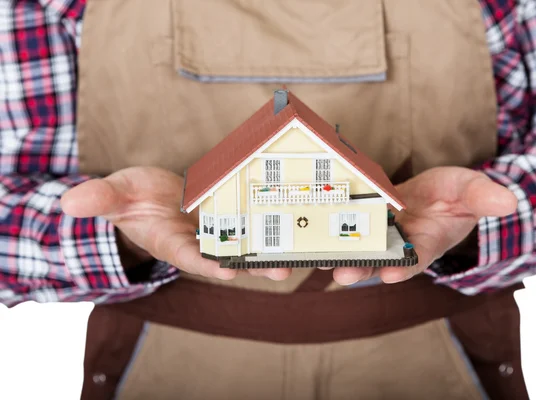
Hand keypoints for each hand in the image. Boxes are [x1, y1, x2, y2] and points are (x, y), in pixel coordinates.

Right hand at [60, 167, 290, 280]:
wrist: (147, 195)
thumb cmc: (129, 198)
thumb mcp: (113, 194)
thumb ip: (99, 198)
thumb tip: (68, 202)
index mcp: (171, 242)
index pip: (189, 256)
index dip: (207, 263)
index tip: (227, 269)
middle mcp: (199, 240)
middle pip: (229, 256)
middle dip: (254, 265)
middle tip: (281, 269)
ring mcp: (217, 229)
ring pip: (247, 243)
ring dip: (270, 249)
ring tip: (299, 255)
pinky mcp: (229, 214)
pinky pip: (251, 218)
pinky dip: (269, 221)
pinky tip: (293, 218)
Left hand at [328, 167, 517, 284]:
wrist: (433, 193)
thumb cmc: (453, 195)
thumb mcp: (470, 190)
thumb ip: (483, 195)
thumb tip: (509, 201)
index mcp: (426, 242)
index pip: (418, 258)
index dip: (406, 266)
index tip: (394, 273)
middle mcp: (397, 244)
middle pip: (377, 261)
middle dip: (360, 269)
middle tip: (341, 275)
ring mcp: (376, 234)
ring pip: (353, 249)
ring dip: (334, 256)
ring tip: (315, 261)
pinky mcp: (359, 219)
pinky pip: (340, 227)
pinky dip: (324, 231)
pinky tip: (304, 232)